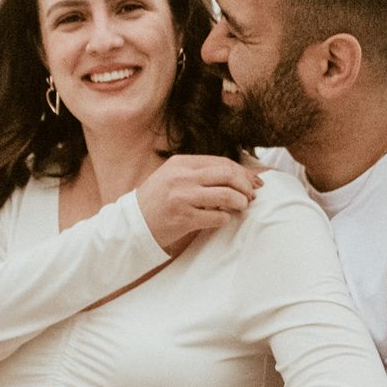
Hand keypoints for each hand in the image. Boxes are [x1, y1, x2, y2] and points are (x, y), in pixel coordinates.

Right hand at [135, 155, 262, 254]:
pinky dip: (226, 218)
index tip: (253, 181)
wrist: (133, 224)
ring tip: (241, 207)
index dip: (242, 172)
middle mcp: (182, 177)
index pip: (221, 162)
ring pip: (226, 195)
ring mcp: (182, 197)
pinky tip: (223, 219)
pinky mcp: (184, 218)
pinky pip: (217, 217)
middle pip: (227, 174)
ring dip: (240, 202)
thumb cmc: (157, 200)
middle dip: (245, 185)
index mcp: (180, 163)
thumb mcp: (172, 176)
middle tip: (251, 195)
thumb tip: (236, 175)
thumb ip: (198, 172)